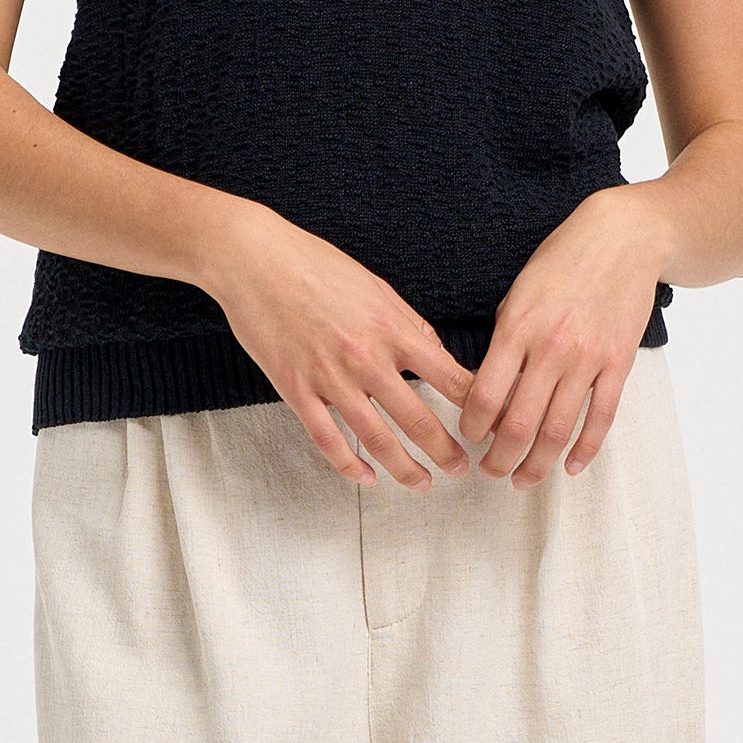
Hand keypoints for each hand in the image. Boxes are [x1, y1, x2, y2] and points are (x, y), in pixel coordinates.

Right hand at [206, 210, 476, 492]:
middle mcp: (366, 357)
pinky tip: (366, 478)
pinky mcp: (295, 389)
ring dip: (405, 468)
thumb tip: (436, 354)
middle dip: (447, 451)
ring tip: (422, 483)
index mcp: (392, 327)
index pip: (449, 377)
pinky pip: (328, 440)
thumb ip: (408, 324)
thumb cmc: (315, 265)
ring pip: (376, 439)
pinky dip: (350, 466)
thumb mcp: (375, 286)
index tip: (486, 424)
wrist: (256, 260)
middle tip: (462, 469)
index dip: (475, 407)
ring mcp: (329, 377)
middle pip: (419, 419)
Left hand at [458, 186, 669, 487]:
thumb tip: (487, 388)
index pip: (485, 395)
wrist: (623, 238)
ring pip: (558, 431)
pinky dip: (585, 450)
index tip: (467, 438)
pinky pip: (601, 418)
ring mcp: (588, 358)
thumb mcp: (519, 292)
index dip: (472, 427)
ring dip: (536, 464)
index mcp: (517, 327)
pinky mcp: (619, 363)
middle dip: (498, 458)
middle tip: (490, 472)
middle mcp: (551, 348)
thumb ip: (504, 339)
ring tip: (522, 479)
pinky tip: (571, 466)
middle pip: (519, 425)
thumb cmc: (563, 260)